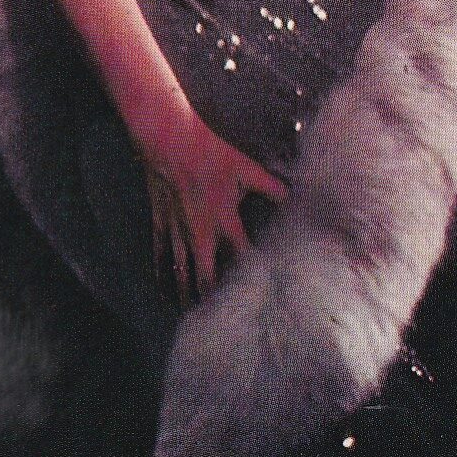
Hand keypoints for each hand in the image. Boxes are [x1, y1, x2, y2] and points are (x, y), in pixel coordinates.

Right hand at [141, 111, 288, 306]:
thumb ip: (271, 185)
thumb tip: (295, 194)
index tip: (260, 295)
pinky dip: (162, 272)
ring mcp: (177, 228)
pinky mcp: (160, 220)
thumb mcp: (245, 166)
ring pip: (181, 270)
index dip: (252, 276)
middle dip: (214, 298)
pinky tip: (163, 287)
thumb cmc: (208, 149)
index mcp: (224, 219)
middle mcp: (200, 231)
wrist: (166, 137)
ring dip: (186, 293)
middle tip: (220, 319)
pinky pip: (160, 252)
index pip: (243, 256)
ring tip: (190, 313)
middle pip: (207, 275)